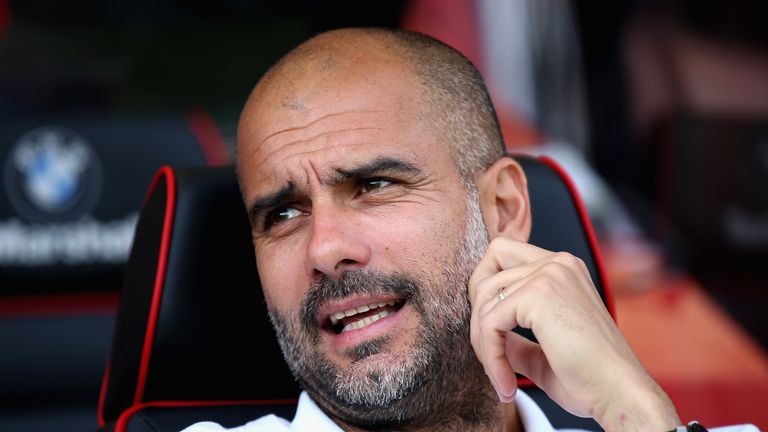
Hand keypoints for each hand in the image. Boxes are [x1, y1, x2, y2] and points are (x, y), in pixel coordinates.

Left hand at [468, 237, 679, 430]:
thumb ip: (514, 337)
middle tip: (489, 357)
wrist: (620, 395)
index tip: (489, 335)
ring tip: (500, 377)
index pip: (502, 256)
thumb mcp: (542, 352)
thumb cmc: (590, 379)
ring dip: (483, 344)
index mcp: (563, 270)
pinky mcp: (539, 293)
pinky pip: (490, 323)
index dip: (485, 291)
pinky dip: (491, 356)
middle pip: (487, 273)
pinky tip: (506, 384)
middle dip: (477, 317)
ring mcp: (549, 273)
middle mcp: (557, 263)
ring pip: (484, 300)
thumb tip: (484, 333)